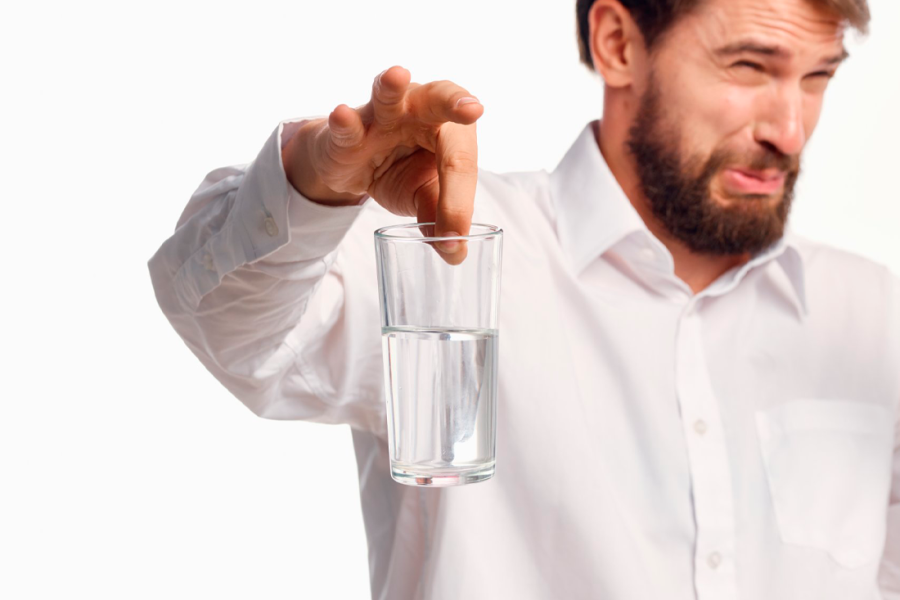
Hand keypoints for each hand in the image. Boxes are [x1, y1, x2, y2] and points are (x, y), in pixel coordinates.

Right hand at [282, 66, 483, 262]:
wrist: (351, 167)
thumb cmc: (400, 170)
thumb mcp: (423, 195)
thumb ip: (440, 217)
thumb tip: (457, 252)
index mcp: (449, 127)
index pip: (459, 163)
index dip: (458, 203)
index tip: (453, 240)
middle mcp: (419, 108)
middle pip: (440, 98)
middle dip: (455, 102)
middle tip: (472, 110)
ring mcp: (380, 114)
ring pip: (388, 95)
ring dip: (391, 86)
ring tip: (398, 75)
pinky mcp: (346, 130)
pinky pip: (346, 123)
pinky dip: (344, 121)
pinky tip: (342, 115)